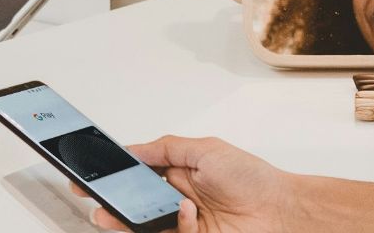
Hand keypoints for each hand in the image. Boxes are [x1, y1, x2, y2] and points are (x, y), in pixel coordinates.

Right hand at [79, 136, 295, 232]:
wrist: (282, 212)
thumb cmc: (252, 178)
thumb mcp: (207, 149)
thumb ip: (166, 148)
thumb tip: (133, 148)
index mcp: (178, 173)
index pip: (137, 174)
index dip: (114, 175)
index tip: (91, 175)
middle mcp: (177, 199)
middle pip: (134, 203)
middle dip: (110, 201)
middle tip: (92, 199)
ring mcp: (183, 224)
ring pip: (143, 226)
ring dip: (125, 221)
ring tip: (110, 216)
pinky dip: (173, 224)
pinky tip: (187, 213)